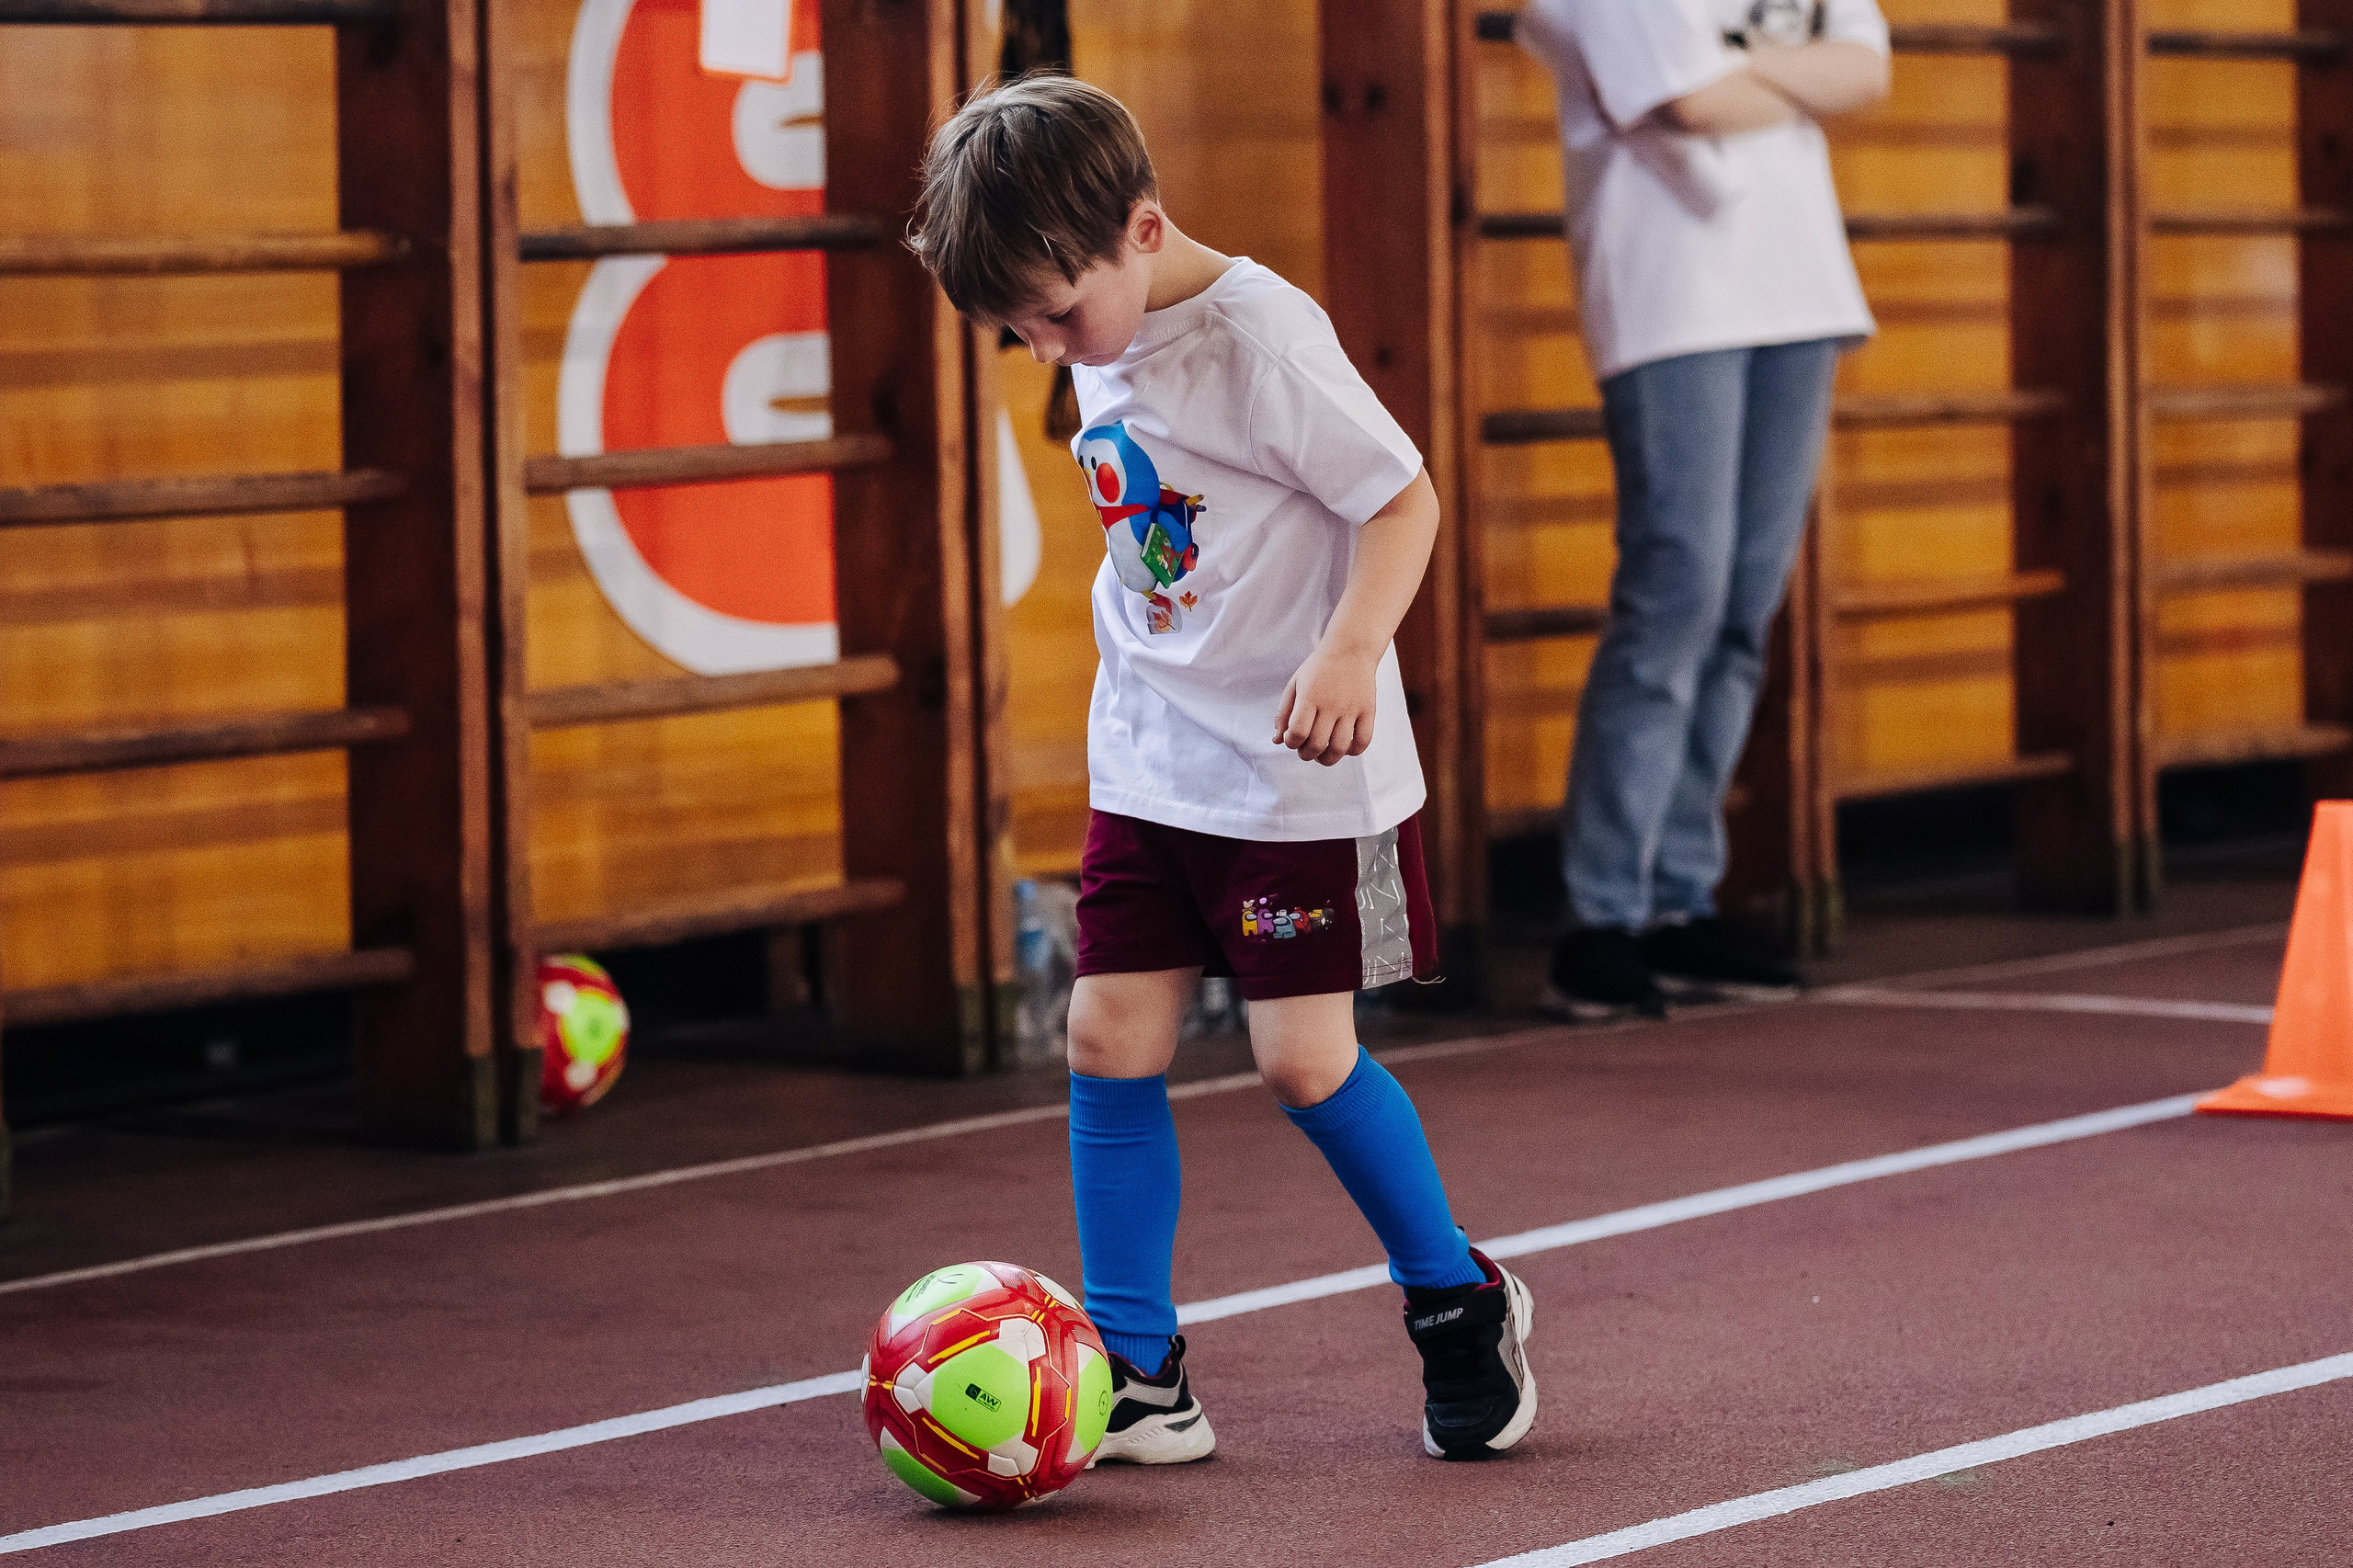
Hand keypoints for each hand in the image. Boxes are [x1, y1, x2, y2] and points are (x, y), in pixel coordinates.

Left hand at [1273, 645, 1378, 766]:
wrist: (1351, 649)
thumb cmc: (1319, 668)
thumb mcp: (1295, 684)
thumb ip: (1284, 713)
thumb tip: (1277, 740)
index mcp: (1309, 696)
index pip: (1297, 733)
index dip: (1291, 743)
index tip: (1292, 739)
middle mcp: (1331, 704)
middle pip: (1317, 744)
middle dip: (1306, 754)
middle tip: (1305, 750)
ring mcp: (1351, 708)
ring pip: (1339, 748)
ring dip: (1327, 759)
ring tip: (1322, 754)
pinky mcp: (1368, 710)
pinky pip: (1363, 741)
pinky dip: (1352, 751)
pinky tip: (1344, 747)